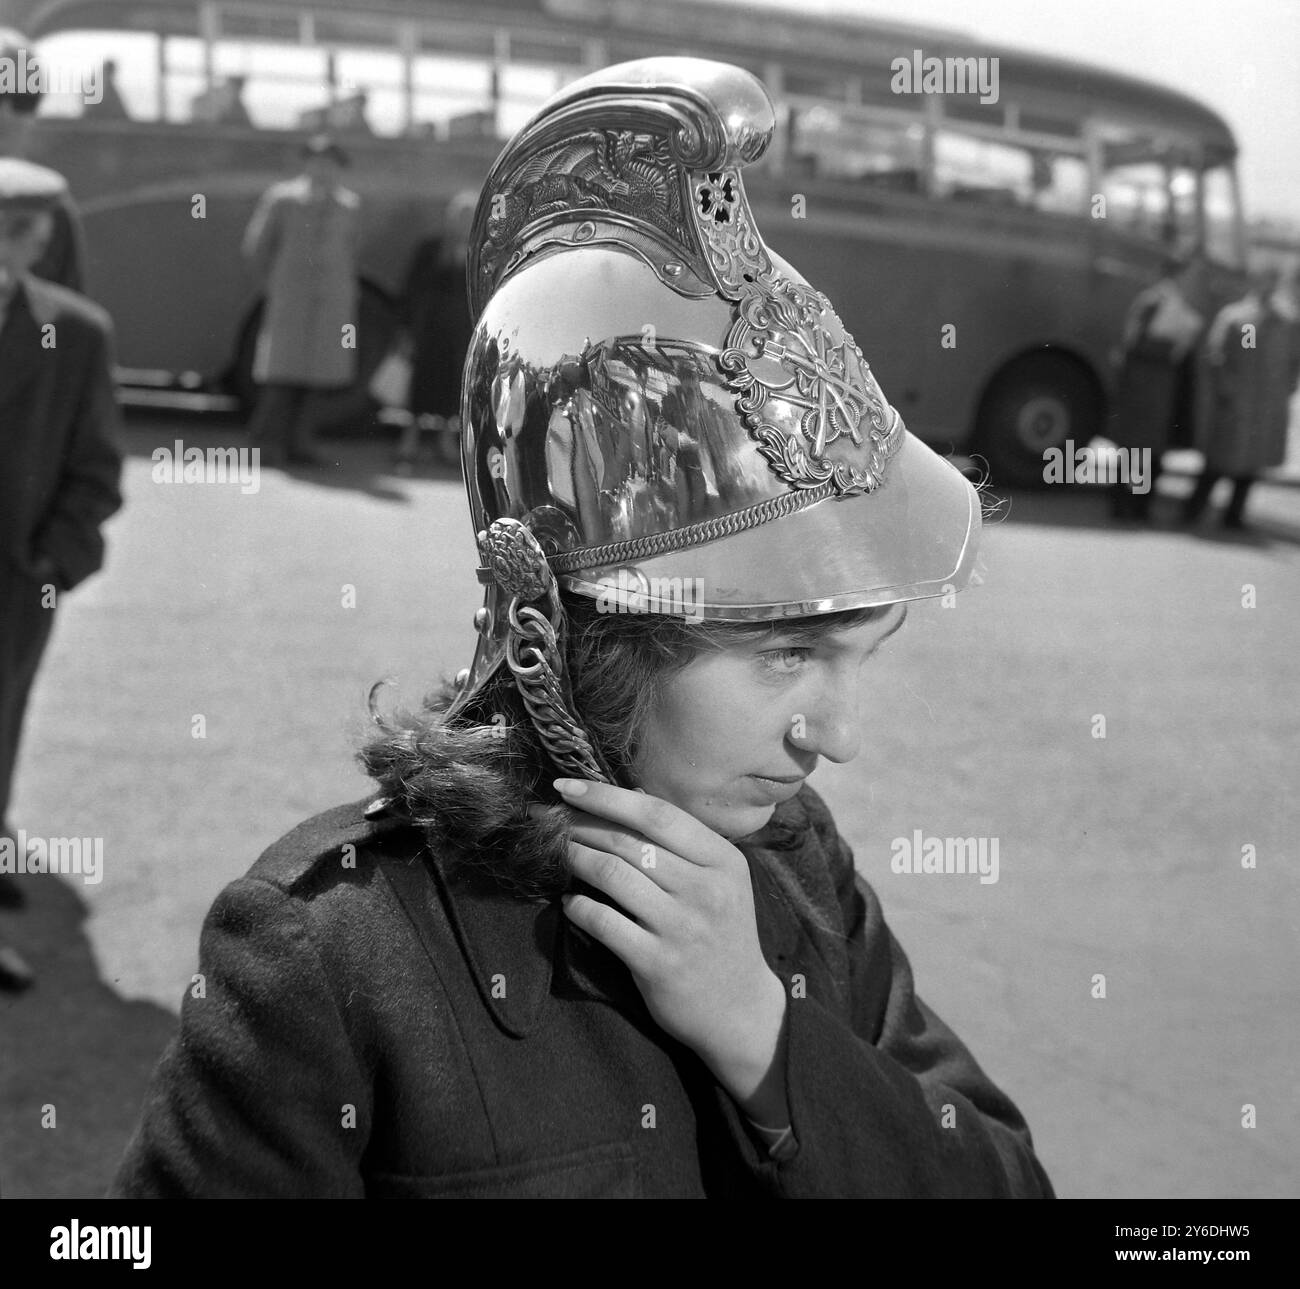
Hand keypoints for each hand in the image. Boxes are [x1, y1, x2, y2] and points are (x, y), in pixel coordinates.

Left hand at [543, 777, 789, 1123]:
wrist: (740, 1010)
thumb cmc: (722, 933)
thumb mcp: (722, 881)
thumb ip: (683, 844)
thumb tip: (626, 796)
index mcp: (724, 860)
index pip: (658, 814)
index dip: (607, 795)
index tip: (568, 785)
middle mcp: (706, 889)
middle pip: (629, 841)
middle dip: (582, 825)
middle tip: (553, 821)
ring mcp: (682, 927)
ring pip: (612, 875)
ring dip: (575, 858)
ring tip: (560, 853)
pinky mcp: (658, 963)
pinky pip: (603, 923)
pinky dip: (578, 907)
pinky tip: (569, 903)